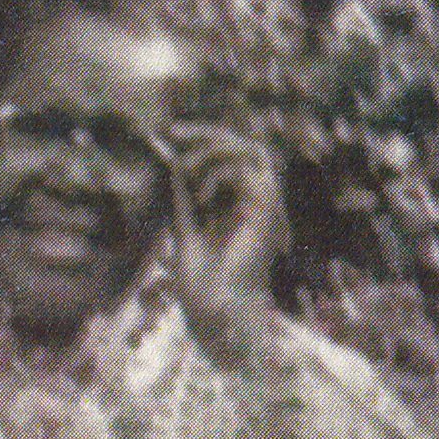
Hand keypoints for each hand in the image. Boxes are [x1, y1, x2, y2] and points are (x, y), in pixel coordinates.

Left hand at [166, 123, 286, 357]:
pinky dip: (217, 175)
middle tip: (174, 132)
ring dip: (210, 152)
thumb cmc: (202, 278)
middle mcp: (261, 198)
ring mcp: (267, 201)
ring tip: (184, 171)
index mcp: (245, 202)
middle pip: (245, 144)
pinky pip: (244, 169)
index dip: (204, 140)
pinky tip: (201, 198)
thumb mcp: (187, 225)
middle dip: (207, 133)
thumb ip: (185, 196)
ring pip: (248, 149)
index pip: (232, 156)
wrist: (213, 305)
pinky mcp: (266, 207)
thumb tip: (175, 163)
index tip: (171, 135)